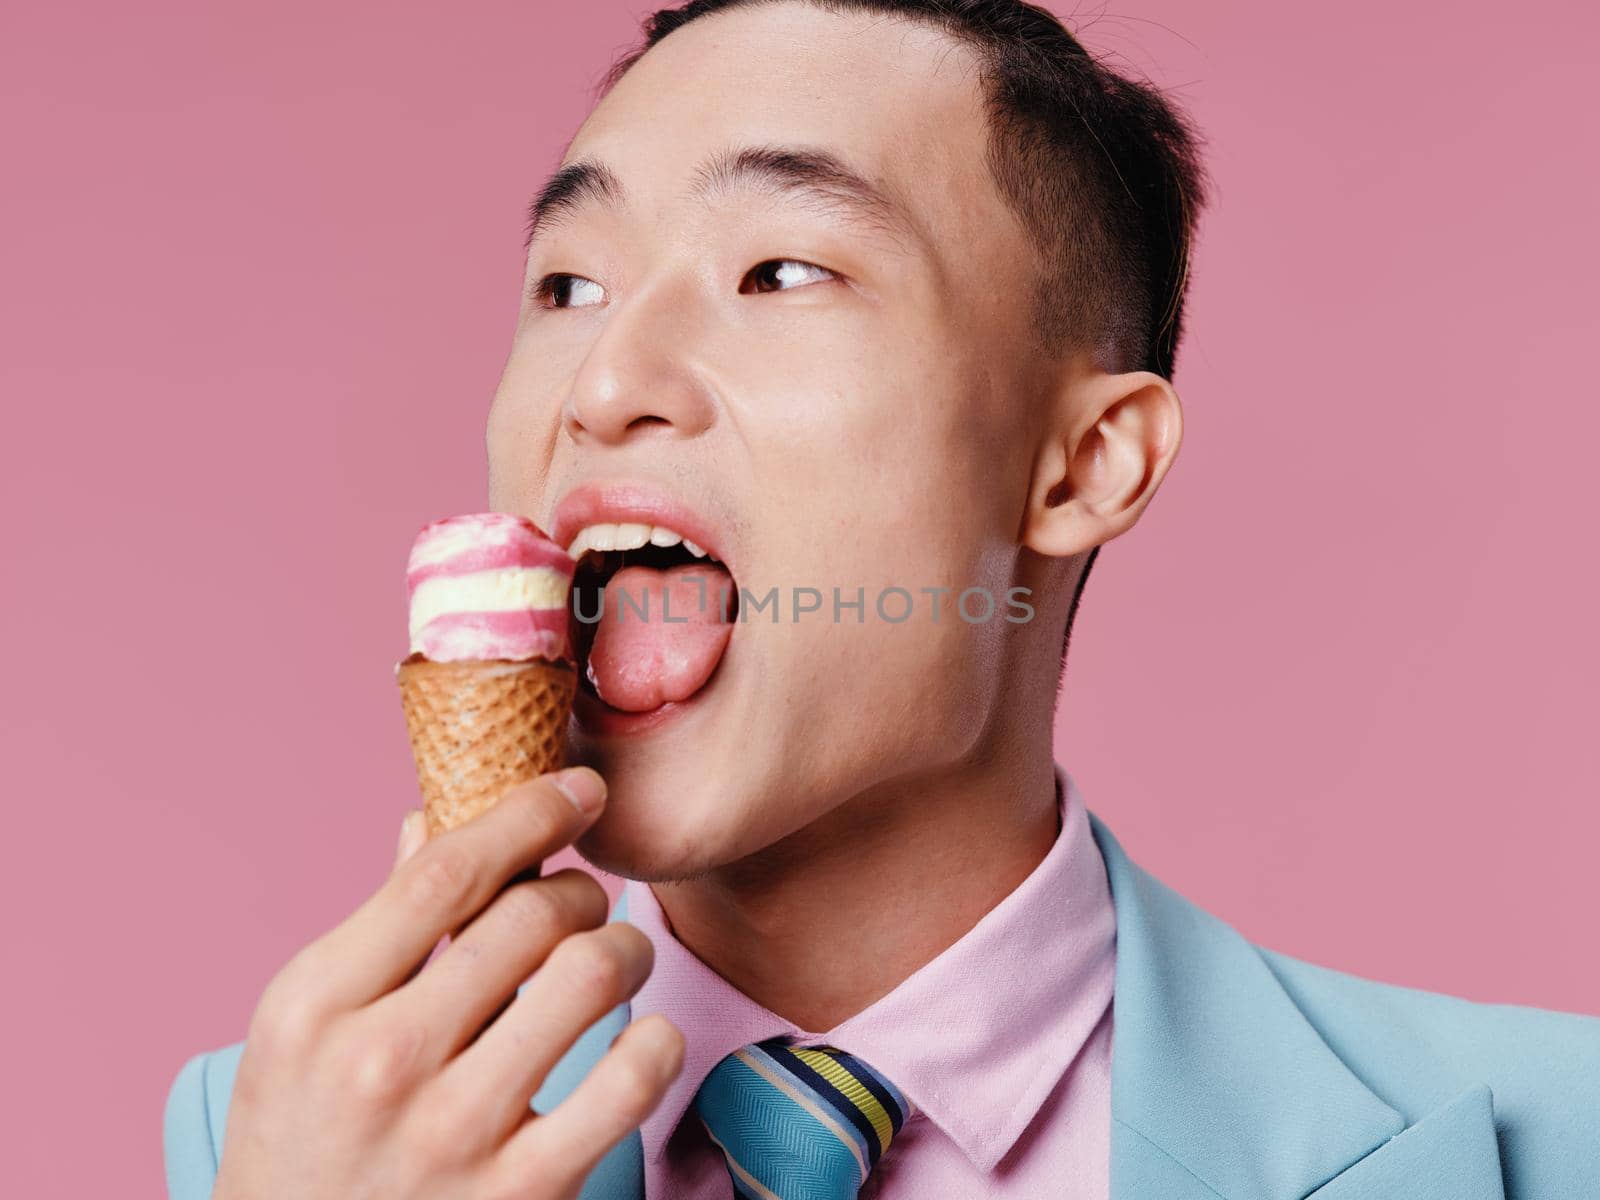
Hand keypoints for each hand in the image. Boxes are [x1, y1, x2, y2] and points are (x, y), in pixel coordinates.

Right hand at [213, 768, 683, 1199]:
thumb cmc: (305, 1144)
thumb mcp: (304, 1033)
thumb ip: (380, 926)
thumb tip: (432, 817)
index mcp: (314, 1002)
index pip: (445, 870)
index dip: (529, 811)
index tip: (580, 790)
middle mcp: (378, 1062)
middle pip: (530, 914)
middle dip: (578, 891)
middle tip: (581, 906)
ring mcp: (452, 1134)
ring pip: (591, 975)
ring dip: (625, 948)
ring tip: (616, 960)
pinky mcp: (520, 1195)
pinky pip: (632, 1079)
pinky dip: (654, 1043)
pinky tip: (638, 1043)